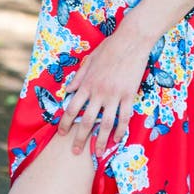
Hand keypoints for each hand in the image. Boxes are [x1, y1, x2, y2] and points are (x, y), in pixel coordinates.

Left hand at [58, 25, 153, 157]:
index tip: (62, 134)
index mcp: (87, 83)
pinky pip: (124, 117)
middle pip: (86, 121)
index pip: (72, 108)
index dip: (65, 123)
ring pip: (105, 124)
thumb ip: (79, 76)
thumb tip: (68, 90)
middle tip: (75, 151)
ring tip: (98, 153)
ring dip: (100, 140)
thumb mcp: (90, 59)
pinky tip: (117, 139)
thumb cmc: (110, 47)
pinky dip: (120, 130)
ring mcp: (114, 94)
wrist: (131, 40)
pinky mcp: (129, 95)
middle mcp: (99, 92)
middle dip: (79, 138)